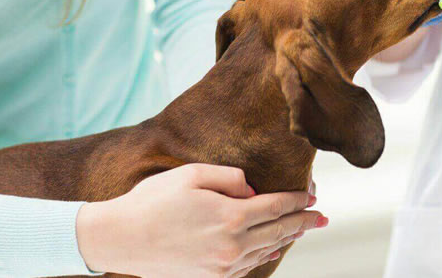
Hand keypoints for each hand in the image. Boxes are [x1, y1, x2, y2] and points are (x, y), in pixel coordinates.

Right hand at [76, 164, 326, 277]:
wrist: (119, 239)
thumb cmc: (151, 202)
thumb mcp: (192, 175)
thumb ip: (230, 178)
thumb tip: (252, 191)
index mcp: (230, 217)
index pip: (276, 207)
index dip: (297, 200)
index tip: (312, 195)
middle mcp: (231, 246)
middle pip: (278, 232)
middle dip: (303, 222)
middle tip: (322, 217)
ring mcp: (221, 266)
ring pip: (265, 251)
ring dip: (286, 239)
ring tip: (301, 229)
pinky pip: (246, 267)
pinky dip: (263, 256)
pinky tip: (270, 250)